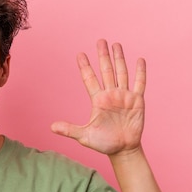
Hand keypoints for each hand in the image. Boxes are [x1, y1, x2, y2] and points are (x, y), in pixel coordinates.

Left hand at [51, 39, 144, 156]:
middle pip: (106, 71)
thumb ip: (69, 129)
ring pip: (121, 73)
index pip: (90, 79)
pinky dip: (140, 72)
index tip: (80, 54)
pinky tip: (139, 60)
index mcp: (98, 100)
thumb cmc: (103, 143)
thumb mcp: (84, 136)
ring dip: (119, 59)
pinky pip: (139, 84)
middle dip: (103, 56)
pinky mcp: (137, 101)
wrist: (123, 150)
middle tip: (100, 41)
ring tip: (116, 45)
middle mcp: (111, 95)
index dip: (85, 67)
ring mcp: (124, 96)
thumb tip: (51, 127)